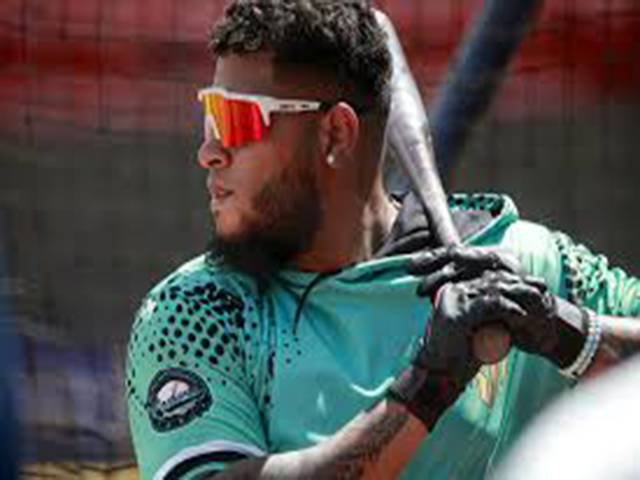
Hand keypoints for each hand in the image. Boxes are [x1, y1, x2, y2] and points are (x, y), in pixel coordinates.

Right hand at [389, 247, 586, 428]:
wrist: (440, 375)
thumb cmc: (461, 356)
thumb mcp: (480, 328)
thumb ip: (492, 314)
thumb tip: (519, 305)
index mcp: (455, 291)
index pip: (487, 278)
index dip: (513, 280)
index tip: (535, 285)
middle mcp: (452, 291)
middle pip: (491, 279)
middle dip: (519, 284)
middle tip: (542, 287)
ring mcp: (453, 301)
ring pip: (492, 289)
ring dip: (517, 294)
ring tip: (537, 299)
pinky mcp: (458, 314)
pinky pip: (489, 305)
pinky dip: (508, 308)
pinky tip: (521, 314)